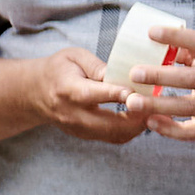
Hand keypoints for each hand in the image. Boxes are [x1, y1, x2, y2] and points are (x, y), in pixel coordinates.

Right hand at [26, 46, 153, 145]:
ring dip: (138, 127)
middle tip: (159, 107)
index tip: (136, 93)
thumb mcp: (73, 57)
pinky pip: (113, 137)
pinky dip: (132, 130)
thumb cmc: (58, 69)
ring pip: (114, 135)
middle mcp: (73, 114)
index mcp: (68, 90)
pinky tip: (146, 118)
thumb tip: (120, 74)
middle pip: (108, 124)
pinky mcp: (86, 136)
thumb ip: (96, 65)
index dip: (115, 95)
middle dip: (136, 118)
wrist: (34, 94)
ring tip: (159, 113)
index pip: (93, 95)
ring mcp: (79, 129)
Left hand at [137, 21, 194, 141]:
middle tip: (135, 73)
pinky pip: (190, 132)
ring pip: (185, 107)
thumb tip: (162, 47)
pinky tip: (151, 123)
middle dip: (159, 75)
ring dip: (156, 105)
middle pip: (188, 79)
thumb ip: (193, 55)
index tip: (151, 32)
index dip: (175, 36)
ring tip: (132, 102)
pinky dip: (169, 129)